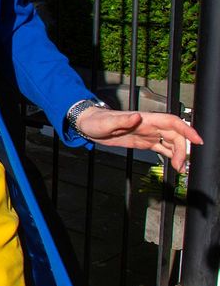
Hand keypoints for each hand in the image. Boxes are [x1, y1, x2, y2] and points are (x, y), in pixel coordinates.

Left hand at [76, 107, 203, 172]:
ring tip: (179, 168)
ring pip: (170, 142)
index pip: (172, 122)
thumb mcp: (106, 122)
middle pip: (175, 135)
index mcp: (144, 119)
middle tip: (180, 166)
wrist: (87, 125)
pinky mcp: (143, 141)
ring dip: (178, 154)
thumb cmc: (95, 121)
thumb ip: (122, 120)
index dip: (187, 129)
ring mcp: (147, 133)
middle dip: (182, 149)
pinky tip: (174, 163)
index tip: (197, 141)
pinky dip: (170, 154)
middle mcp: (149, 125)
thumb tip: (138, 117)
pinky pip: (161, 147)